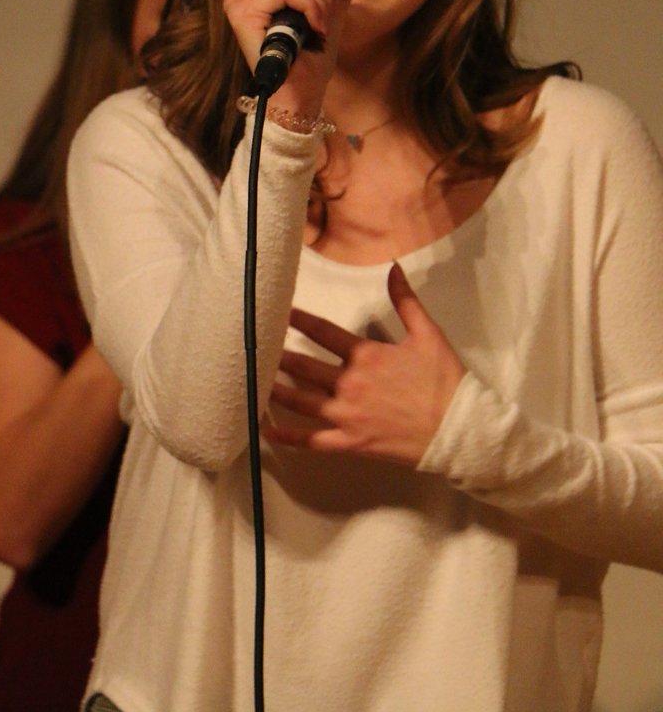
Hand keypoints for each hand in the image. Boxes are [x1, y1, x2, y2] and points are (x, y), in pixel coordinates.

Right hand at [223, 0, 350, 112]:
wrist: (301, 92)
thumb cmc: (311, 57)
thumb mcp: (328, 13)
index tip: (329, 5)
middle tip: (326, 22)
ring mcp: (238, 0)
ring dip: (319, 2)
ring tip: (320, 28)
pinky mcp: (242, 12)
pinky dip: (310, 7)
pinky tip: (315, 28)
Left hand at [266, 263, 465, 465]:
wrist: (458, 430)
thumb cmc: (444, 381)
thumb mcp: (428, 334)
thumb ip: (406, 301)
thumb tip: (394, 267)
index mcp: (365, 355)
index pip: (323, 332)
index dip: (298, 320)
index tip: (277, 310)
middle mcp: (349, 384)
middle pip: (304, 366)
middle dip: (278, 354)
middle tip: (254, 344)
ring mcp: (347, 416)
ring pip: (301, 401)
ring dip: (275, 390)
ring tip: (253, 380)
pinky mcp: (350, 444)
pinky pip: (312, 441)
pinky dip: (288, 436)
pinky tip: (267, 430)